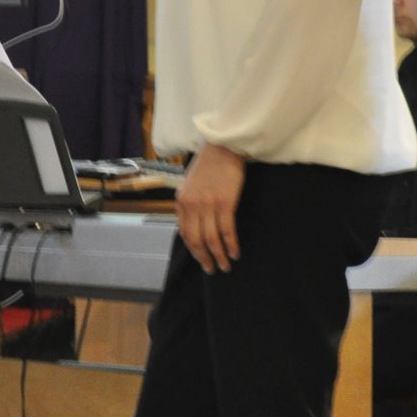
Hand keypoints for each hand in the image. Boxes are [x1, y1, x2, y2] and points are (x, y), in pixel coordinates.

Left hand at [175, 143, 245, 274]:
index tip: (202, 258)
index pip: (185, 233)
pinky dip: (230, 245)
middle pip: (196, 240)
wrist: (223, 147)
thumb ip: (189, 204)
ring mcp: (208, 205)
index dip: (194, 249)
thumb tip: (193, 225)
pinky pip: (226, 231)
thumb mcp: (190, 184)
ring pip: (211, 239)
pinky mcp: (225, 203)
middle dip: (204, 258)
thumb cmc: (209, 165)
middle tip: (212, 269)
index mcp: (182, 201)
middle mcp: (192, 205)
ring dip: (219, 256)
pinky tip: (235, 253)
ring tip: (226, 266)